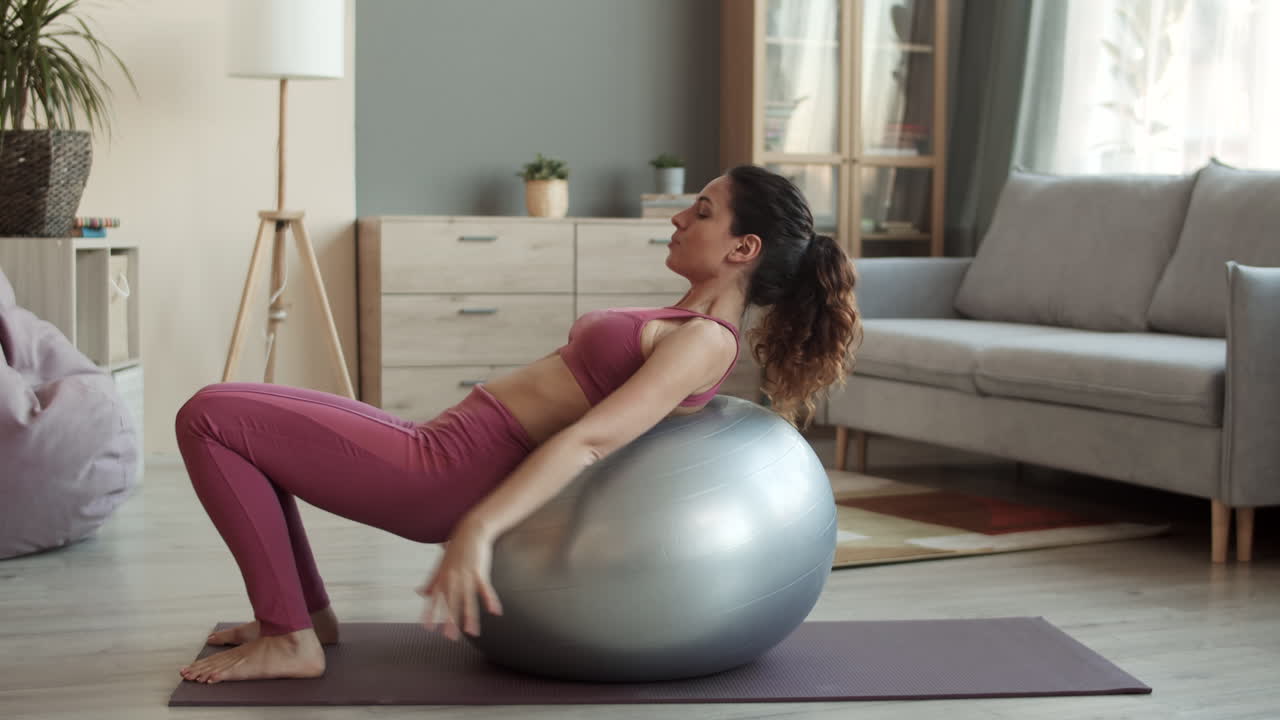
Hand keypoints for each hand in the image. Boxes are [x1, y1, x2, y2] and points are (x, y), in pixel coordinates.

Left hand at [416, 519, 502, 639]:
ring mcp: (466, 575)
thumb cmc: (456, 548)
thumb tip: (419, 593)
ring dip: (470, 616)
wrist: (471, 531)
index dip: (431, 613)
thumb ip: (431, 581)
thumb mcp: (440, 565)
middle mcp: (452, 578)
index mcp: (442, 578)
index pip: (434, 599)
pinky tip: (494, 611)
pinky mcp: (479, 571)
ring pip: (468, 599)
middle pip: (451, 602)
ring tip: (472, 632)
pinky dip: (490, 599)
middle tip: (450, 637)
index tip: (428, 628)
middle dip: (451, 620)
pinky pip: (485, 588)